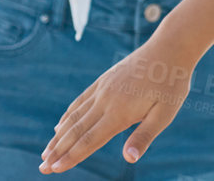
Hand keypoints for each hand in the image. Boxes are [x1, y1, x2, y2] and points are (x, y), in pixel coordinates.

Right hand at [41, 41, 193, 171]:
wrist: (171, 46)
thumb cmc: (171, 84)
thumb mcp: (165, 113)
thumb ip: (144, 136)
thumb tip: (129, 159)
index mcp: (119, 113)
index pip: (89, 140)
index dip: (71, 157)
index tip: (53, 170)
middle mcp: (105, 101)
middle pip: (76, 131)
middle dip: (58, 151)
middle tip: (42, 168)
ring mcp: (103, 89)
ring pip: (75, 117)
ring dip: (58, 137)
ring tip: (45, 152)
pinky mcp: (105, 80)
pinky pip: (80, 101)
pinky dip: (68, 116)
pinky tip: (60, 126)